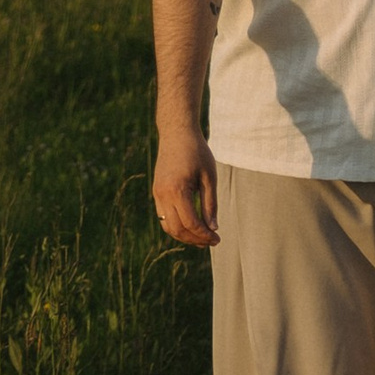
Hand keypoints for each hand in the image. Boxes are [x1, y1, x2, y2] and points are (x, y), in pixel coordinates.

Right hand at [151, 123, 219, 246]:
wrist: (176, 133)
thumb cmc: (197, 152)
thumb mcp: (209, 177)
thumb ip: (210, 204)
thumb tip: (213, 228)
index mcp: (177, 190)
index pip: (191, 223)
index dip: (205, 235)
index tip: (217, 239)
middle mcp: (163, 195)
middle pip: (177, 229)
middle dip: (195, 239)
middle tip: (211, 241)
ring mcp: (157, 194)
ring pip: (168, 226)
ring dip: (184, 235)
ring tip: (202, 237)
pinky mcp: (156, 192)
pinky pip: (164, 216)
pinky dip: (176, 225)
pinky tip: (191, 225)